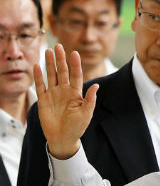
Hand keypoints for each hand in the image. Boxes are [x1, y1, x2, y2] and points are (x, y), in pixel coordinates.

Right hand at [34, 44, 97, 158]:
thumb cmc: (77, 127)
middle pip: (62, 72)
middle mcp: (64, 91)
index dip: (75, 64)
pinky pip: (40, 85)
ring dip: (50, 64)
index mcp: (76, 93)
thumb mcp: (86, 113)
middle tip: (58, 46)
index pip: (75, 75)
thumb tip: (96, 86)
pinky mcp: (43, 100)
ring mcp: (53, 94)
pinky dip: (38, 76)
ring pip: (51, 75)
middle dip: (61, 59)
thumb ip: (90, 99)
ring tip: (48, 51)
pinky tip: (37, 66)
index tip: (75, 53)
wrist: (63, 138)